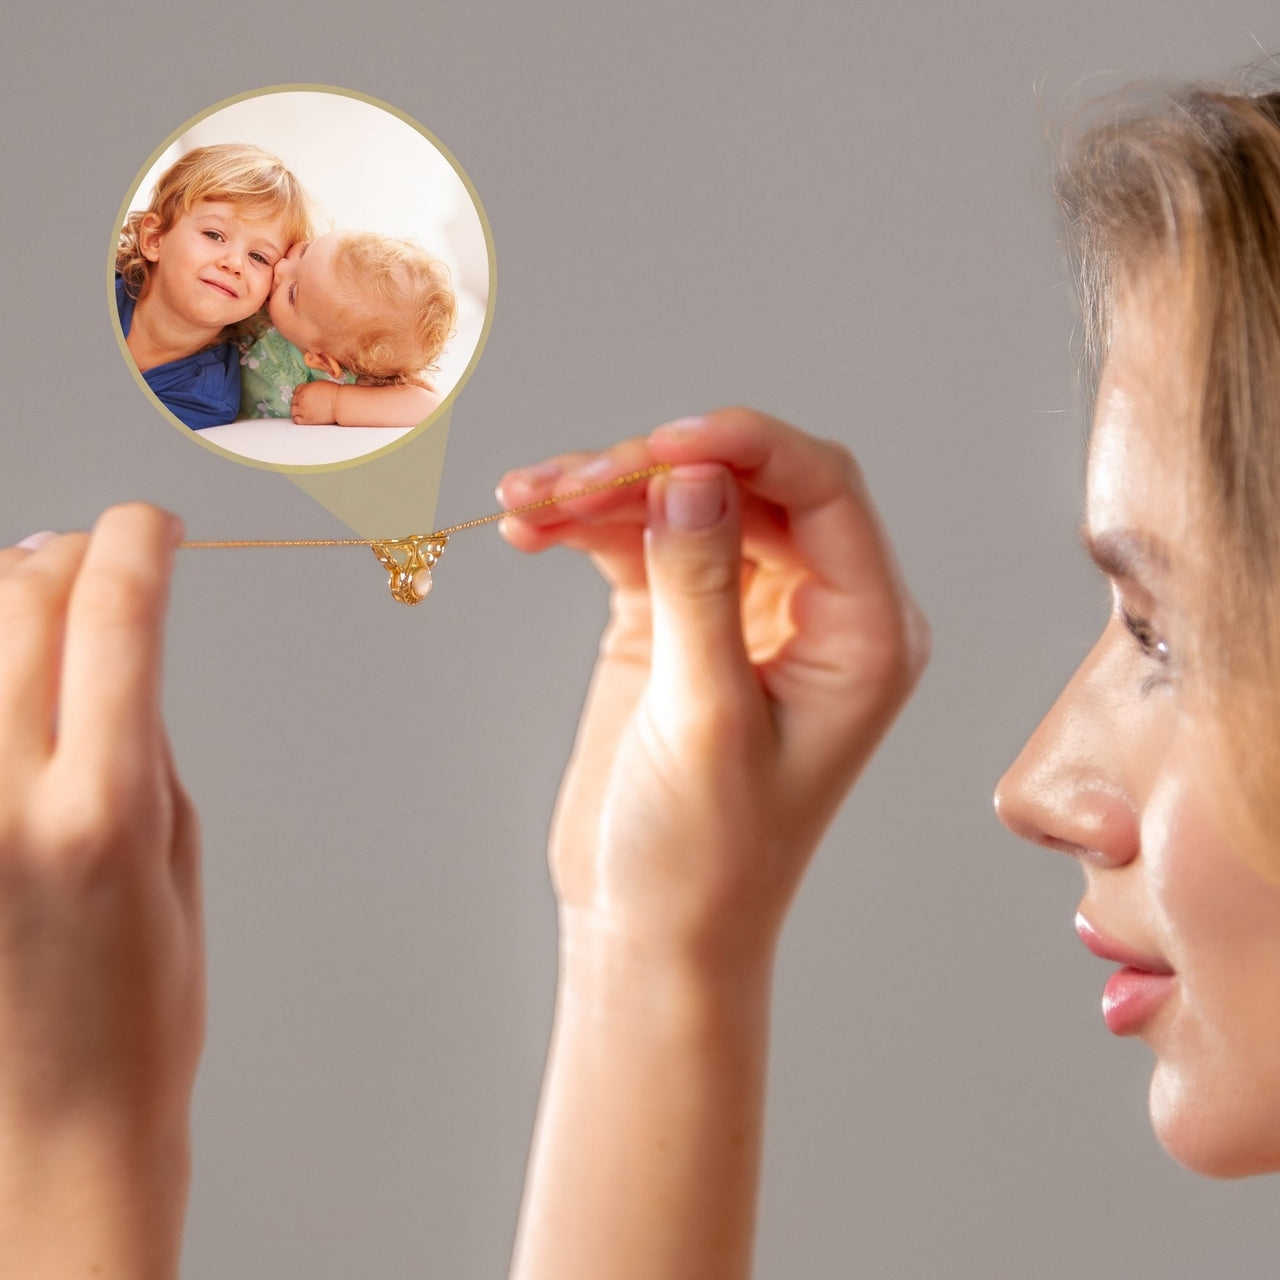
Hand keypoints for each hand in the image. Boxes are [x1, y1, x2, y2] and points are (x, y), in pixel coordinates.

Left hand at [0, 506, 199, 1276]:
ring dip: (3, 602)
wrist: (52, 1127)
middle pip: (19, 606)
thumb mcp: (175, 860)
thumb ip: (137, 745)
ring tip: (35, 608)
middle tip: (93, 558)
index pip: (116, 619)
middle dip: (64, 557)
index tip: (155, 524)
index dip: (138, 543)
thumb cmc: (142, 1010)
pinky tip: (2, 686)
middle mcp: (7, 802)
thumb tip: (113, 657)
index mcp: (104, 810)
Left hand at [290, 379, 338, 423]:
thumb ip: (312, 388)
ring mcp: (303, 409)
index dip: (300, 395)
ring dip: (297, 411)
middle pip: (293, 401)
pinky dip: (298, 419)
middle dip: (299, 403)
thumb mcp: (321, 385)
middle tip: (305, 407)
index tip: (304, 398)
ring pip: (293, 410)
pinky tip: (304, 419)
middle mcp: (302, 398)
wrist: (341, 404)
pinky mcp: (307, 419)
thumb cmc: (336, 395)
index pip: (297, 391)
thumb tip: (309, 392)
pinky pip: (296, 420)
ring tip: (304, 413)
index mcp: (305, 388)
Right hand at [498, 408, 928, 970]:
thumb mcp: (705, 719)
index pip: (824, 490)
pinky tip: (529, 528)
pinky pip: (639, 544)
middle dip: (654, 471)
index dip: (747, 447)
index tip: (661, 443)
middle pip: (745, 485)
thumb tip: (692, 474)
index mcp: (864, 633)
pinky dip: (586, 527)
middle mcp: (817, 609)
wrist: (650, 929)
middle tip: (568, 486)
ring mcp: (746, 610)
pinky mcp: (680, 621)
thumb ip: (703, 589)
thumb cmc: (704, 856)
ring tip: (523, 502)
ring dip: (604, 493)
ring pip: (684, 505)